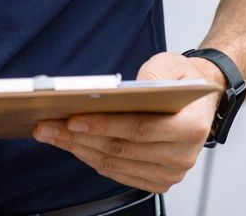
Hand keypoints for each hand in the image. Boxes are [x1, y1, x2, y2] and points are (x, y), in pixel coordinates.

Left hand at [32, 52, 222, 193]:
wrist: (198, 102)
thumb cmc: (181, 81)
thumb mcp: (170, 64)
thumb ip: (152, 75)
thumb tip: (123, 91)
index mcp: (191, 127)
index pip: (139, 130)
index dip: (103, 125)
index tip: (72, 118)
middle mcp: (183, 156)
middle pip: (121, 150)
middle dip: (78, 137)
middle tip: (47, 126)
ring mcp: (170, 173)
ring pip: (114, 164)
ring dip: (78, 149)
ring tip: (51, 133)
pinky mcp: (157, 181)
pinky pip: (117, 173)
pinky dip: (90, 157)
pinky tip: (71, 144)